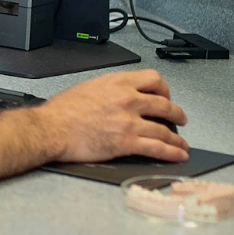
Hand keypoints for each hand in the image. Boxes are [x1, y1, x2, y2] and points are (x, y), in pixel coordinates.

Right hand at [36, 69, 188, 163]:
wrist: (52, 128)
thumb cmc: (62, 111)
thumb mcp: (88, 87)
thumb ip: (110, 90)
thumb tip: (120, 96)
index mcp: (117, 83)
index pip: (153, 79)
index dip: (165, 89)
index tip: (165, 96)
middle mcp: (127, 99)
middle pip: (165, 104)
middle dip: (176, 113)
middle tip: (179, 119)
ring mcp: (129, 121)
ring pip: (165, 129)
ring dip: (177, 138)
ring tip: (181, 143)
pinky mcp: (127, 142)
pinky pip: (158, 147)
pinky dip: (172, 152)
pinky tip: (177, 155)